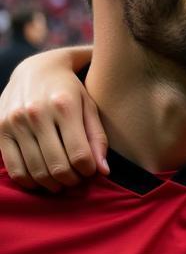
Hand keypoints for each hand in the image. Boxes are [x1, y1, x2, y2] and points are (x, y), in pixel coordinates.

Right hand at [0, 46, 106, 190]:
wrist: (36, 69)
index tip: (92, 172)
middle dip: (72, 180)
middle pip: (58, 165)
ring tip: (62, 182)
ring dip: (52, 184)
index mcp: (64, 106)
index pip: (80, 154)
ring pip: (36, 170)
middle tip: (77, 180)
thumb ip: (98, 138)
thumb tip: (103, 171)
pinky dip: (30, 182)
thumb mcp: (90, 106)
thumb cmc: (70, 90)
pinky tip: (42, 181)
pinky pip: (14, 168)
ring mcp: (15, 122)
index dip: (88, 170)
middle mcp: (36, 113)